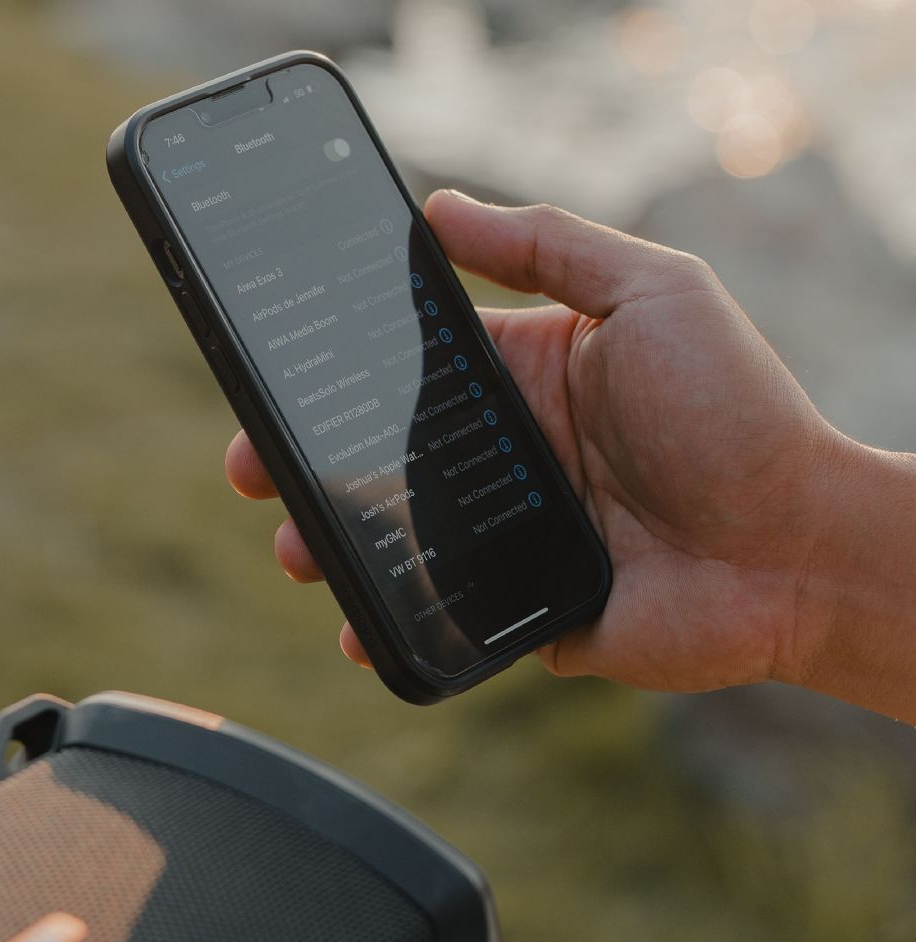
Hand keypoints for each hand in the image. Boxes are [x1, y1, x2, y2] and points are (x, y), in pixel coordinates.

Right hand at [226, 192, 915, 719]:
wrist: (795, 551)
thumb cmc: (735, 411)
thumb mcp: (653, 293)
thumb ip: (549, 245)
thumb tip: (440, 208)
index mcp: (527, 379)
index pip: (410, 370)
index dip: (338, 373)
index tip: (275, 377)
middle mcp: (509, 457)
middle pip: (384, 458)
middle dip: (309, 464)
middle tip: (254, 470)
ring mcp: (511, 537)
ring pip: (398, 541)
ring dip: (335, 545)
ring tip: (296, 551)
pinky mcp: (522, 609)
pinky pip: (443, 616)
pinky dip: (393, 625)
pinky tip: (357, 627)